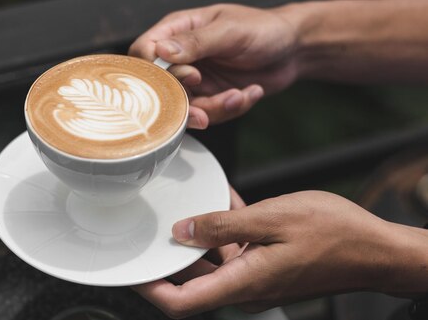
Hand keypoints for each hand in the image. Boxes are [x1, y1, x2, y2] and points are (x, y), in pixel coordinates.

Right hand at [129, 4, 298, 128]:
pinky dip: (230, 109)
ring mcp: (194, 79)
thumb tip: (160, 50)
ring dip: (214, 109)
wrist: (293, 49)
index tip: (190, 76)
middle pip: (160, 87)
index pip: (144, 51)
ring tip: (239, 97)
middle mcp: (180, 56)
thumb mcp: (229, 31)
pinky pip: (208, 114)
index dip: (156, 70)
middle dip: (186, 102)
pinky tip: (250, 93)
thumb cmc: (262, 28)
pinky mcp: (209, 96)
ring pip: (185, 107)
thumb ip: (195, 42)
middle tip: (208, 108)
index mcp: (176, 30)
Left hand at [133, 191, 415, 318]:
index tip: (130, 269)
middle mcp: (245, 287)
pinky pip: (234, 251)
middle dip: (169, 256)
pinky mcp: (266, 267)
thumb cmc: (332, 233)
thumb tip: (181, 231)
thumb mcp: (271, 218)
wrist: (375, 249)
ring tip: (185, 209)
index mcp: (242, 282)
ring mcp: (257, 278)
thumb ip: (222, 225)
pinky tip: (222, 204)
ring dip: (197, 239)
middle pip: (191, 280)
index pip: (181, 301)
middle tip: (149, 227)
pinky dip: (224, 231)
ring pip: (211, 263)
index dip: (150, 288)